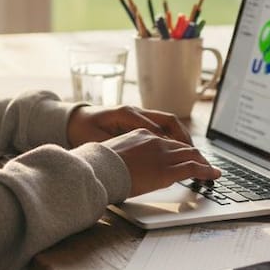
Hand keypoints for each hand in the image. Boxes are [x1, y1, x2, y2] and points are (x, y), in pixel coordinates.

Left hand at [67, 104, 191, 147]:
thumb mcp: (96, 140)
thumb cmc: (84, 129)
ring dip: (181, 137)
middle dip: (183, 137)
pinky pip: (161, 126)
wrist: (75, 120)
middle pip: (167, 120)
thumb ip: (113, 147)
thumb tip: (129, 158)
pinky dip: (172, 137)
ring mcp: (138, 114)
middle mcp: (136, 111)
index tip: (181, 155)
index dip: (169, 142)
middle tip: (194, 154)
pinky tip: (177, 150)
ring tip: (191, 153)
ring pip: (167, 122)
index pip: (155, 126)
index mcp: (125, 114)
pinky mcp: (138, 120)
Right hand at [104, 130, 220, 196]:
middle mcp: (155, 140)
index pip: (166, 140)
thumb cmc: (98, 164)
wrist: (97, 168)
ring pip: (191, 155)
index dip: (178, 149)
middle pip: (183, 146)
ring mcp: (162, 155)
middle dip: (195, 155)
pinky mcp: (167, 171)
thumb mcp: (112, 152)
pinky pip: (193, 168)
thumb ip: (126, 154)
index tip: (183, 155)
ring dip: (204, 163)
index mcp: (141, 133)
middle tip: (204, 164)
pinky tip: (214, 175)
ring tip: (212, 170)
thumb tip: (126, 164)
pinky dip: (206, 171)